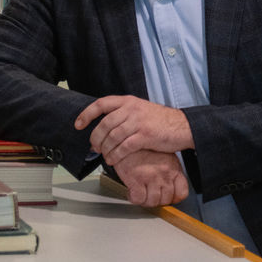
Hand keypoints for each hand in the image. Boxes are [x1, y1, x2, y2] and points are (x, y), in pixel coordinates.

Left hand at [74, 95, 194, 164]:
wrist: (183, 126)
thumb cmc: (162, 121)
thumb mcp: (142, 109)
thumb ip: (124, 113)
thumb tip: (104, 127)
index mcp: (129, 101)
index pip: (101, 104)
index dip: (87, 114)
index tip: (78, 124)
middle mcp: (132, 109)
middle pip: (104, 124)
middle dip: (95, 139)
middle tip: (95, 147)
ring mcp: (138, 122)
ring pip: (112, 137)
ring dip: (105, 150)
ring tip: (105, 156)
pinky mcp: (145, 135)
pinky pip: (123, 147)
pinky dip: (115, 156)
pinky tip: (114, 160)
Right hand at [114, 149, 188, 206]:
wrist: (128, 138)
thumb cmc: (145, 146)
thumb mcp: (165, 155)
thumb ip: (170, 171)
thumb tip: (172, 186)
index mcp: (173, 168)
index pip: (182, 193)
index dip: (173, 198)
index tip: (167, 198)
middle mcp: (164, 173)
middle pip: (166, 199)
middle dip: (157, 200)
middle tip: (150, 195)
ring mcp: (151, 177)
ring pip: (152, 202)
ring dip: (145, 200)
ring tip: (141, 193)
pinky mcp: (136, 179)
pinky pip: (138, 199)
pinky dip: (134, 198)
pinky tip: (132, 191)